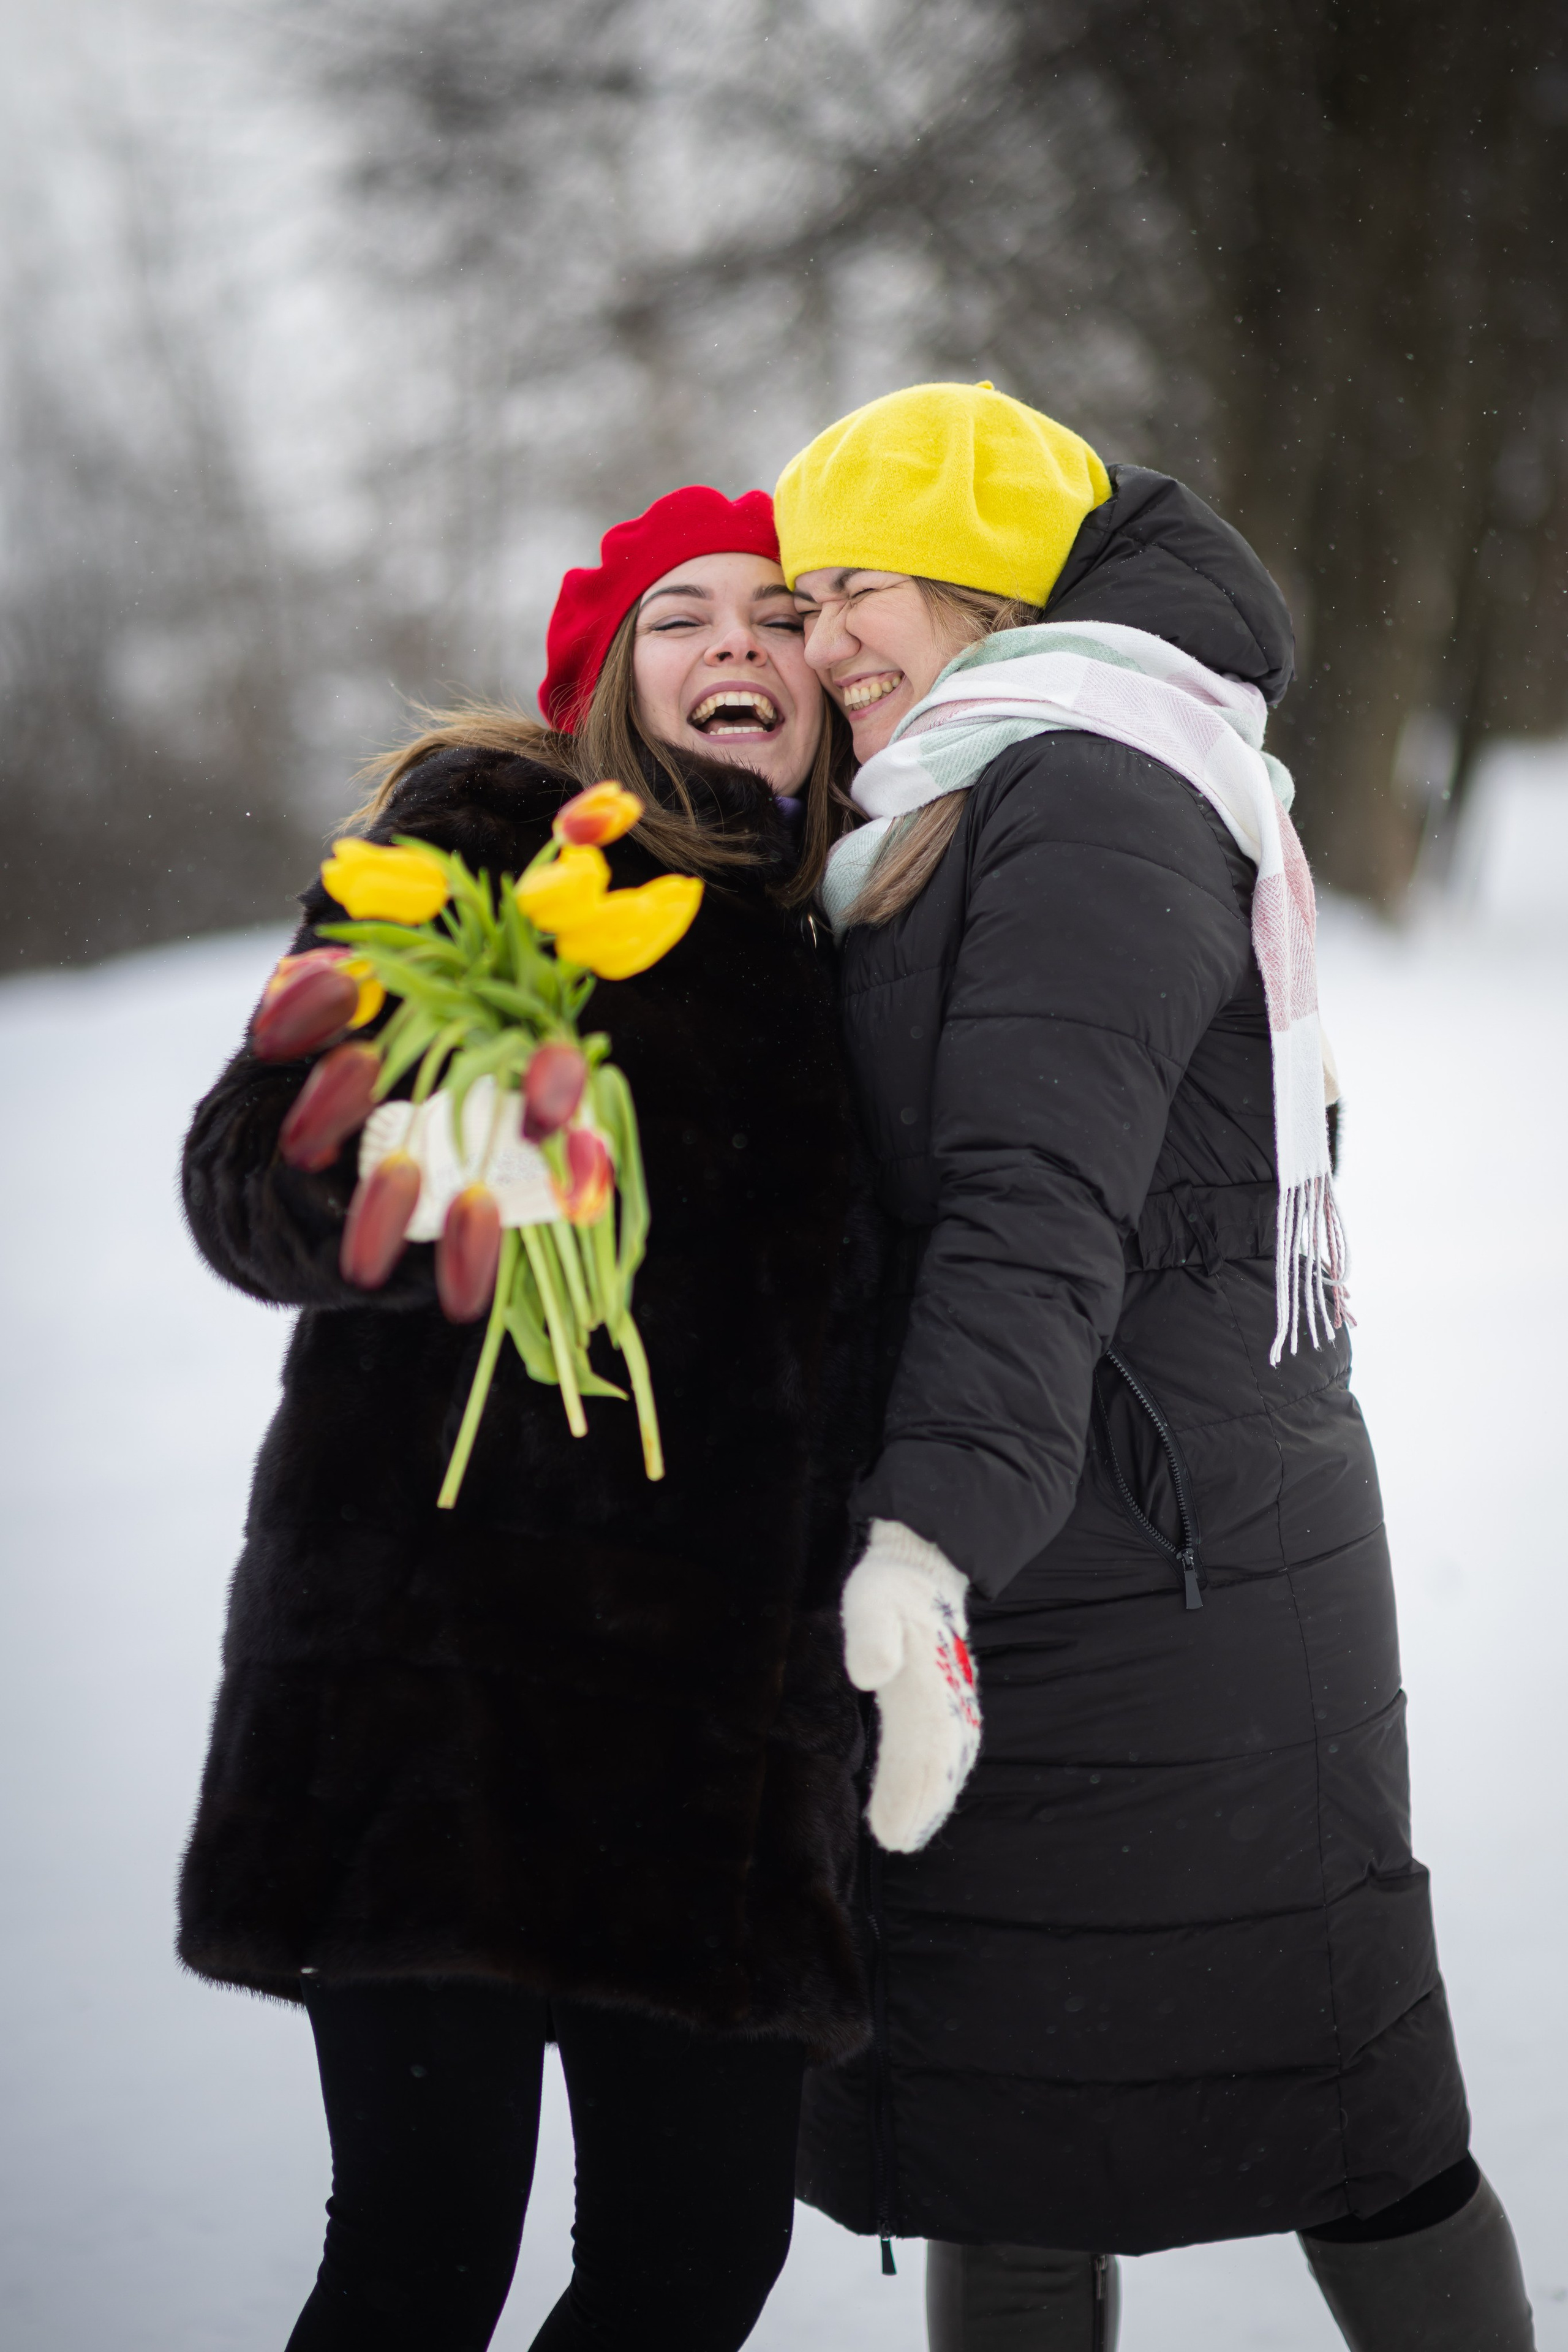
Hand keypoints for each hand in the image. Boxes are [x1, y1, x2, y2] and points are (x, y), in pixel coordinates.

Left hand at [842, 1519, 980, 1852]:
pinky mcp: (944, 1690)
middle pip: (939, 1761)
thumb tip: (871, 1673)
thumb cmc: (891, 1584)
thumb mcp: (871, 1598)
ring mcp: (950, 1694)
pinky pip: (948, 1739)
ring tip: (912, 1830)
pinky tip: (932, 1788)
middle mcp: (946, 1695)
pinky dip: (942, 1770)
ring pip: (949, 1755)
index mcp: (927, 1681)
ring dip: (934, 1793)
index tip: (891, 1832)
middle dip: (922, 1804)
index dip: (910, 1794)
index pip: (923, 1749)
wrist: (923, 1561)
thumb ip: (872, 1634)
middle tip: (899, 1843)